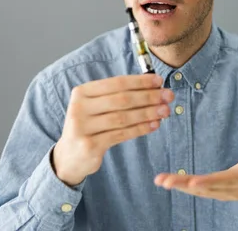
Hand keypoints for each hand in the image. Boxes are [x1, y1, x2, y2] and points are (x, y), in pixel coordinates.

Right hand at [53, 73, 173, 185]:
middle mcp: (79, 107)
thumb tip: (154, 87)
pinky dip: (140, 129)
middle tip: (168, 96)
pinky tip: (154, 125)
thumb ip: (119, 96)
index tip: (159, 81)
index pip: (116, 83)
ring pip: (123, 117)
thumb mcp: (97, 107)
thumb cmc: (90, 126)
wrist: (70, 156)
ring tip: (165, 111)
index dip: (140, 81)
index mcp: (82, 92)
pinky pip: (121, 134)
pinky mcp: (90, 145)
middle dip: (149, 96)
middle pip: (122, 99)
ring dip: (148, 113)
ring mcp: (82, 127)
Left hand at [154, 133, 237, 215]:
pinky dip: (178, 185)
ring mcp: (218, 191)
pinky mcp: (210, 189)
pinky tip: (163, 181)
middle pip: (204, 188)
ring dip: (177, 186)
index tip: (193, 182)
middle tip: (166, 181)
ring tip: (160, 180)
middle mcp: (227, 189)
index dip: (209, 183)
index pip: (223, 181)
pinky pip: (193, 188)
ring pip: (195, 190)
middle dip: (184, 185)